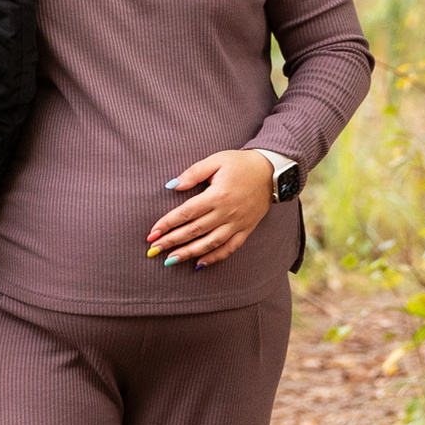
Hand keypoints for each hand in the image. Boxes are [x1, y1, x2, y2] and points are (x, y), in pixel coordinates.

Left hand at [147, 148, 278, 268]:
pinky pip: (229, 248)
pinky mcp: (245, 229)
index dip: (167, 223)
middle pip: (194, 231)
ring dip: (189, 253)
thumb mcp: (216, 160)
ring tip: (170, 260)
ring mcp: (236, 224)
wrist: (271, 171)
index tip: (152, 233)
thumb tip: (172, 185)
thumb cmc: (240, 163)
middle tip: (153, 250)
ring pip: (210, 243)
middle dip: (172, 241)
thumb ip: (193, 173)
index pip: (186, 213)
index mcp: (217, 195)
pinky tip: (199, 264)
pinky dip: (214, 258)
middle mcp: (226, 213)